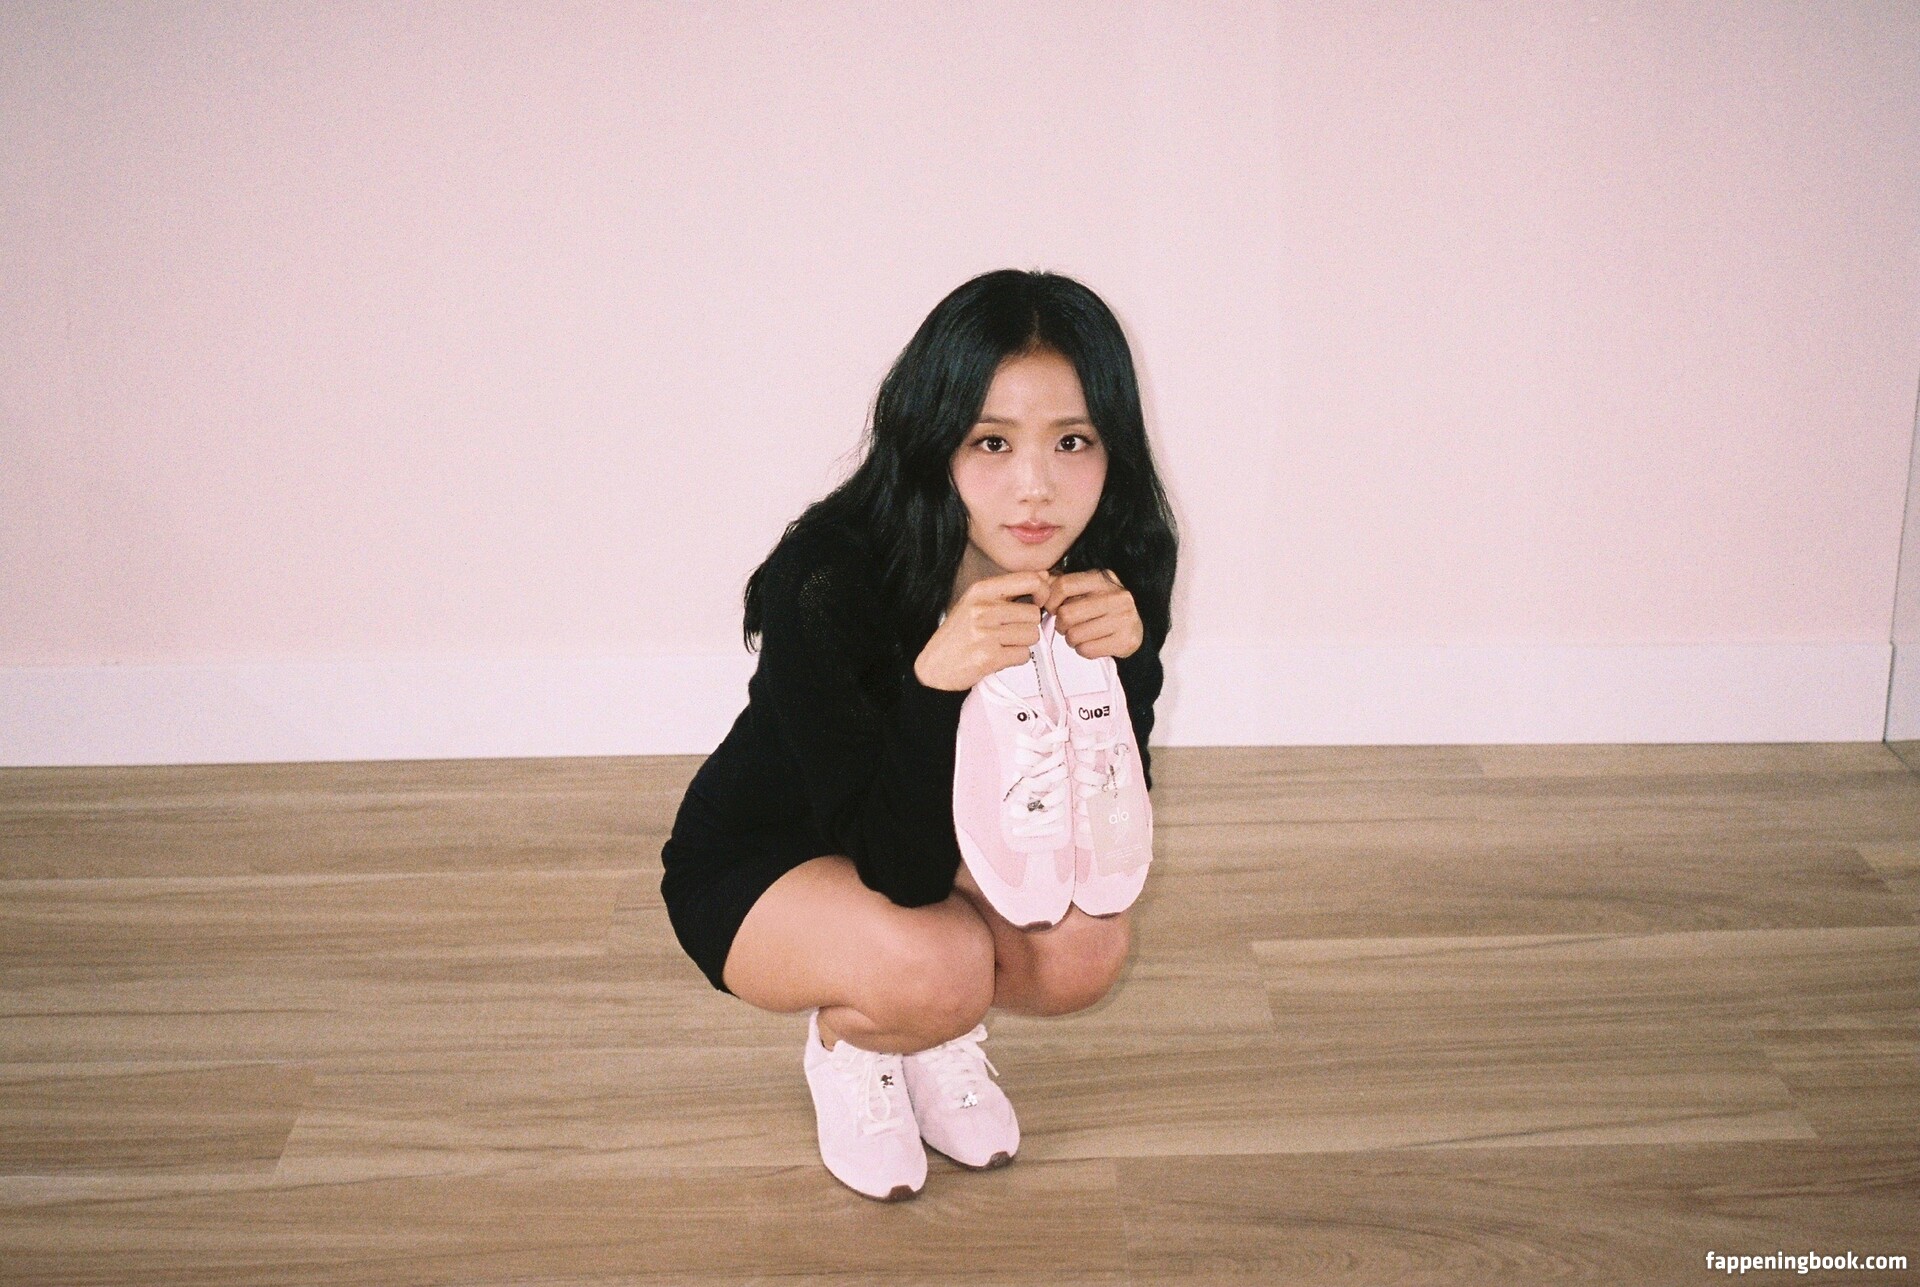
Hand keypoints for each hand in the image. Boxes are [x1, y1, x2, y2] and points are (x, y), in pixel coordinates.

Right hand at [914, 569, 1054, 690]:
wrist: (935, 667)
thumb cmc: (957, 635)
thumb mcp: (976, 603)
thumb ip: (1009, 589)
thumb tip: (1044, 576)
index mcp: (981, 590)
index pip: (1029, 580)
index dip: (1043, 591)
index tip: (1038, 601)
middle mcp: (983, 608)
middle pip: (1034, 613)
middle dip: (1028, 625)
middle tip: (1010, 632)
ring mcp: (986, 633)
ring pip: (1032, 635)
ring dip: (1023, 643)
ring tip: (1002, 644)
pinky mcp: (990, 656)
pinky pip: (1024, 655)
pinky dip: (1016, 659)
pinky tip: (1000, 656)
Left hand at [1039, 568, 1142, 660]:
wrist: (1135, 628)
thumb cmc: (1103, 609)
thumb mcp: (1085, 590)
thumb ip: (1060, 583)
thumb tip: (1039, 578)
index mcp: (1103, 579)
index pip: (1064, 585)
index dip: (1051, 601)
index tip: (1052, 609)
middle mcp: (1116, 596)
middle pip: (1066, 614)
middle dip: (1061, 625)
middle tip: (1067, 627)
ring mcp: (1124, 618)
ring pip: (1075, 635)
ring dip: (1071, 639)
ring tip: (1079, 636)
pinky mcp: (1126, 640)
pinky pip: (1087, 650)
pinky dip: (1083, 650)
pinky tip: (1091, 643)